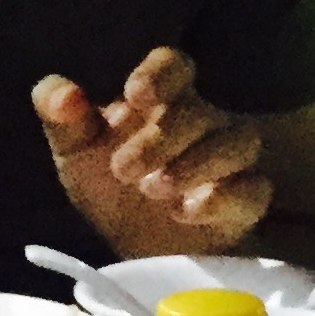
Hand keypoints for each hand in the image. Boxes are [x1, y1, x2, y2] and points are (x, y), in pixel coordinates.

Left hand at [33, 47, 272, 256]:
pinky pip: (253, 191)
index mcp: (163, 101)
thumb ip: (61, 119)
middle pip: (200, 112)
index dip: (161, 74)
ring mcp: (230, 164)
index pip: (175, 65)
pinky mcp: (245, 204)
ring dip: (197, 164)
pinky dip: (222, 199)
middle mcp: (203, 125)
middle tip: (124, 171)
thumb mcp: (75, 154)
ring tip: (155, 190)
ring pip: (239, 143)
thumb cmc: (111, 189)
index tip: (136, 96)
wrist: (139, 250)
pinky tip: (185, 212)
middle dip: (162, 139)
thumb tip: (63, 95)